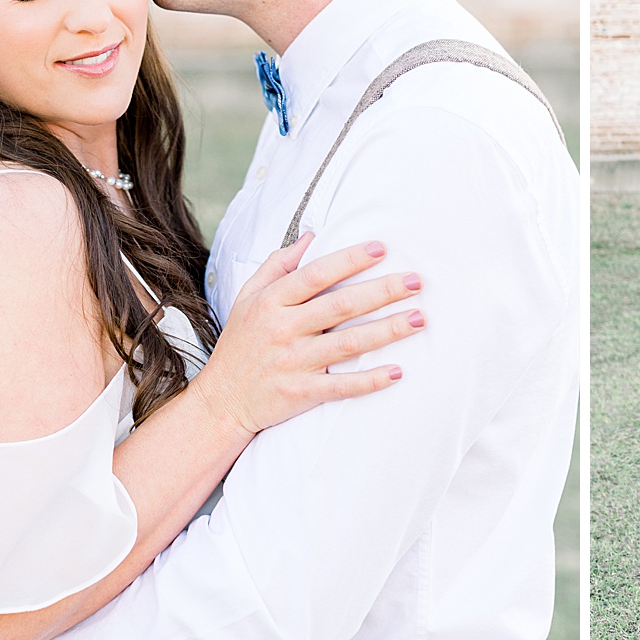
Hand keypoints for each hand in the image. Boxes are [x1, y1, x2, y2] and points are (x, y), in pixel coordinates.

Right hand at [191, 234, 424, 436]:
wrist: (220, 402)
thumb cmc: (240, 344)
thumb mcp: (248, 298)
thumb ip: (278, 266)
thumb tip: (311, 236)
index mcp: (271, 303)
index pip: (316, 275)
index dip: (349, 260)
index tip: (382, 248)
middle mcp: (283, 330)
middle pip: (340, 306)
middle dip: (382, 291)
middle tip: (416, 281)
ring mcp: (293, 363)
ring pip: (348, 343)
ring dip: (387, 331)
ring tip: (419, 319)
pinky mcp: (301, 393)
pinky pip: (341, 386)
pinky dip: (369, 380)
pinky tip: (397, 371)